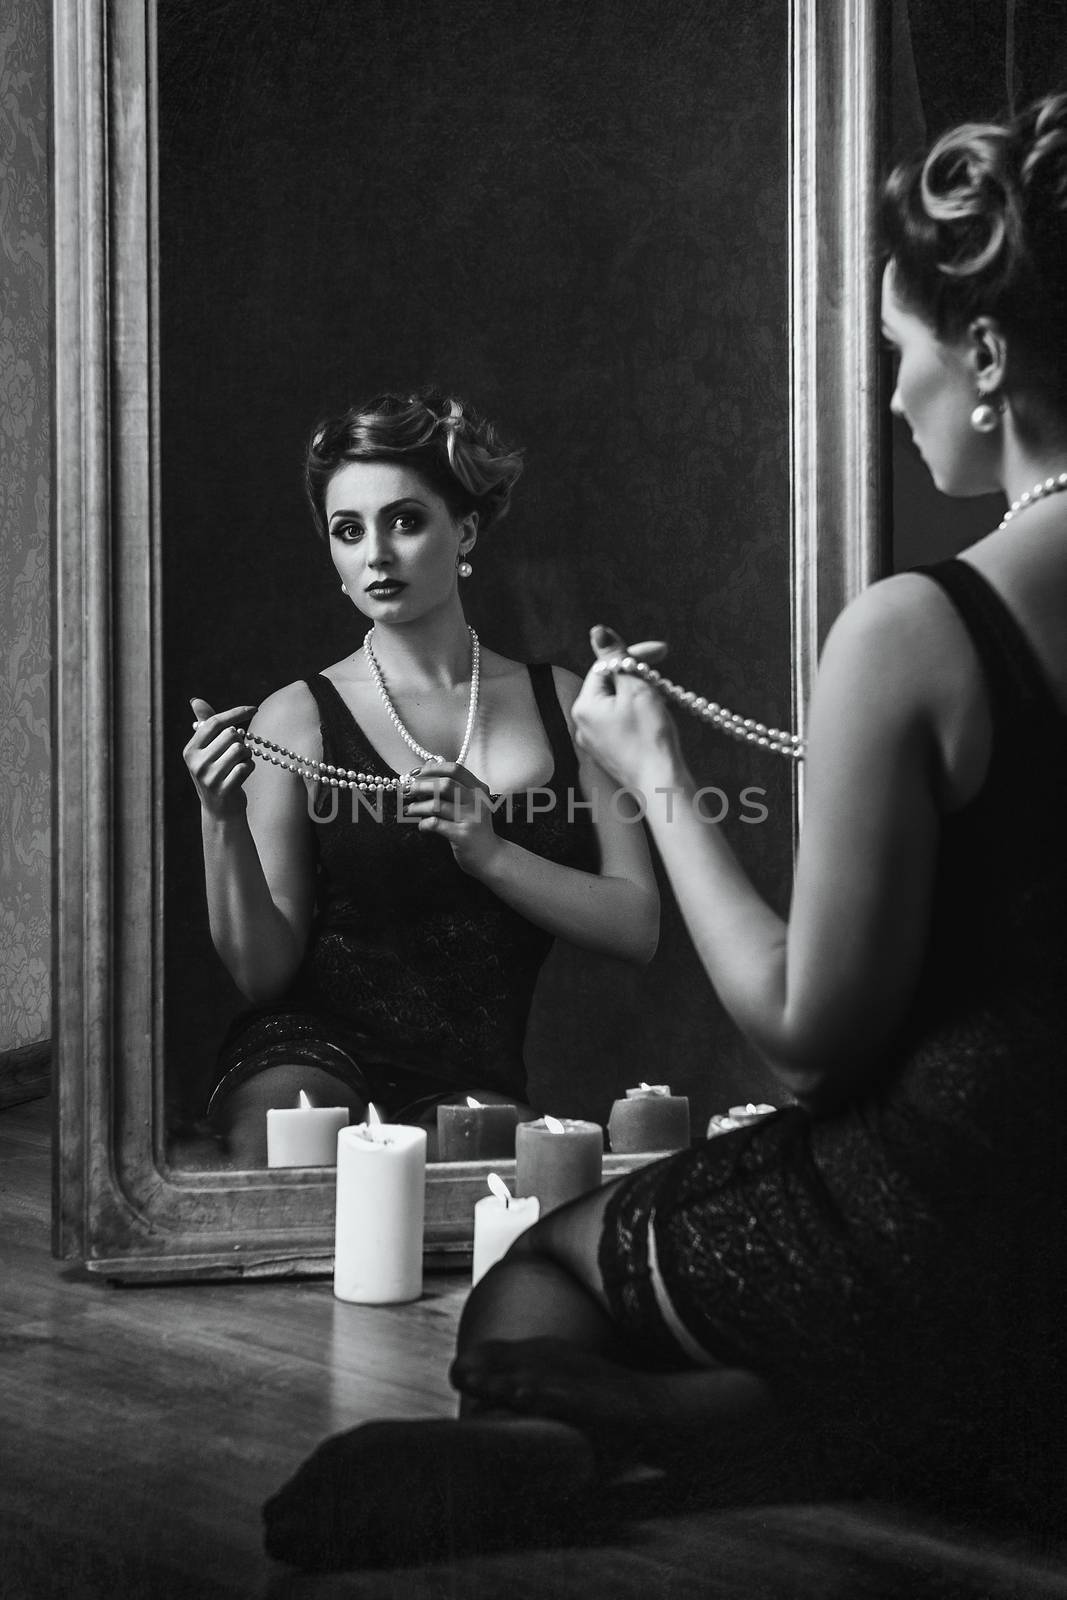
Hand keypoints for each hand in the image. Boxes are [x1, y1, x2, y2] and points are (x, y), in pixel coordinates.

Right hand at [184, 697, 258, 818]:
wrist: (219, 810)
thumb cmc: (215, 773)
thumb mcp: (206, 750)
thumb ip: (204, 724)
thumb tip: (196, 700)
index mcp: (190, 750)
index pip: (215, 722)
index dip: (236, 713)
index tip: (254, 708)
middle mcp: (196, 762)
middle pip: (231, 735)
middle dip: (241, 741)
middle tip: (237, 753)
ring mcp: (209, 777)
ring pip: (240, 749)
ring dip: (247, 755)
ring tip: (239, 764)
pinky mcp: (224, 788)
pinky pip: (246, 766)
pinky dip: (250, 768)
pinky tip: (242, 775)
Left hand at [402, 761, 502, 875]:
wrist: (492, 857)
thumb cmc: (475, 828)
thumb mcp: (470, 804)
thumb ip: (453, 788)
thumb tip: (426, 769)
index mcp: (478, 789)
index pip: (455, 769)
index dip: (433, 769)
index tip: (417, 774)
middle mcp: (476, 800)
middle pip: (444, 784)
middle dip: (421, 786)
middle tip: (408, 791)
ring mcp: (470, 818)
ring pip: (437, 805)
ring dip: (417, 806)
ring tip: (409, 810)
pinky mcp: (462, 834)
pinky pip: (435, 824)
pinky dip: (424, 824)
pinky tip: (422, 826)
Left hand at [571, 625, 682, 792]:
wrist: (661, 784)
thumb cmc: (650, 737)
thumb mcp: (635, 688)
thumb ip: (616, 657)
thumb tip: (597, 630)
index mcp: (584, 705)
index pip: (605, 665)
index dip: (633, 654)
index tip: (661, 651)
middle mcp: (582, 725)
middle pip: (610, 685)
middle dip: (638, 678)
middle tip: (662, 681)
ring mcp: (594, 742)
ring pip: (617, 705)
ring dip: (640, 696)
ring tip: (661, 704)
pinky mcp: (608, 755)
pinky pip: (620, 725)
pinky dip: (637, 717)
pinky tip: (655, 723)